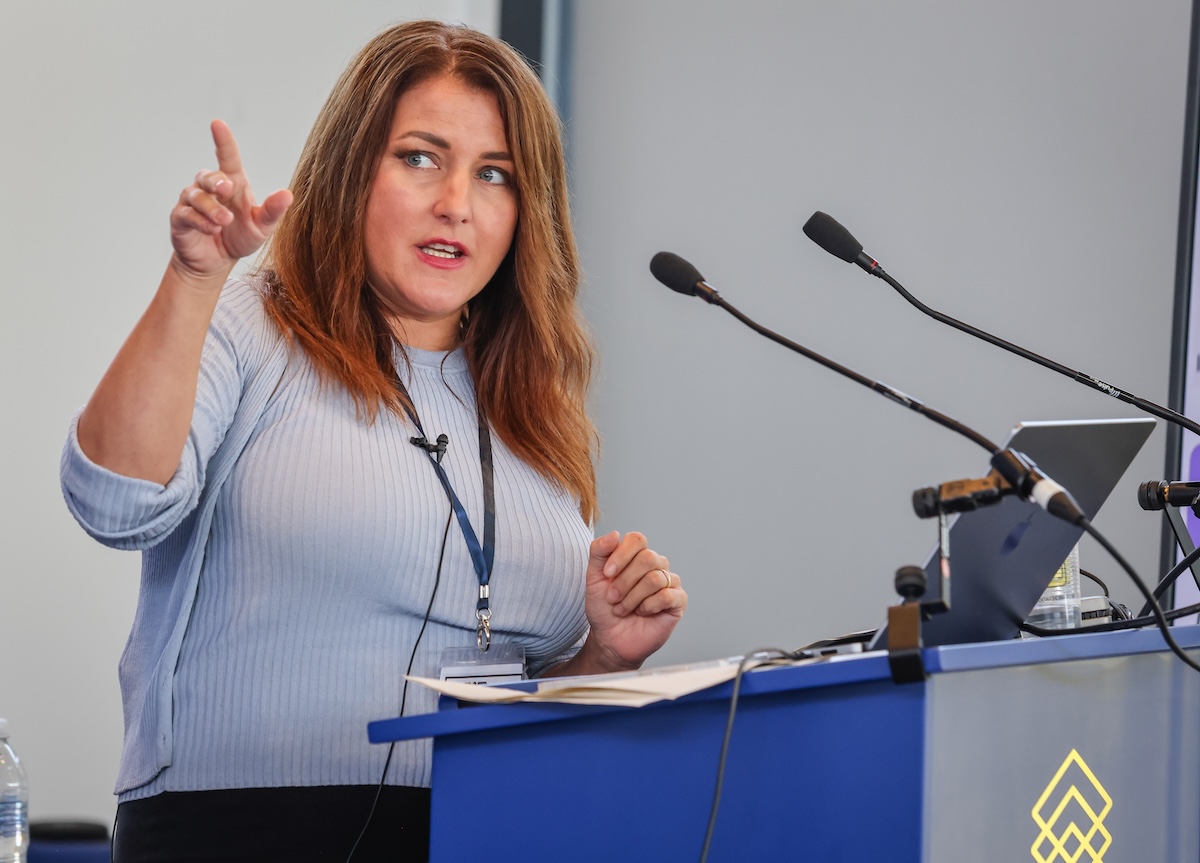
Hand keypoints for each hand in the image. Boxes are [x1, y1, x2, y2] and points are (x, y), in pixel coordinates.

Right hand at [169, 120, 291, 281]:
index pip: (227, 157)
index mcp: (232, 184)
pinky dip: (200, 221)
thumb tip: (287, 194)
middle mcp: (210, 188)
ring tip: (224, 221)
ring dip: (211, 207)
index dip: (223, 140)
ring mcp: (192, 202)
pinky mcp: (180, 218)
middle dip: (216, 181)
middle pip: (208, 175)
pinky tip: (212, 229)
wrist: (216, 262)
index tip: (217, 124)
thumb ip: (273, 211)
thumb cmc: (240, 237)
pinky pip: (186, 213)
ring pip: (196, 195)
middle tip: (227, 190)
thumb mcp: (262, 227)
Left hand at [578, 531, 687, 672]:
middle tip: (612, 598)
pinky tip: (642, 612)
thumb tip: (615, 534)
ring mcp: (669, 582)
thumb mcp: (593, 578)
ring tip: (622, 609)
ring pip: (655, 578)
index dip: (621, 555)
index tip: (607, 575)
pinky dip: (648, 606)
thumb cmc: (604, 607)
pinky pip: (667, 596)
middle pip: (647, 558)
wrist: (609, 638)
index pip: (637, 540)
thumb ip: (599, 552)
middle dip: (624, 581)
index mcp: (637, 555)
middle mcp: (656, 565)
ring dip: (632, 597)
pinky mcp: (678, 601)